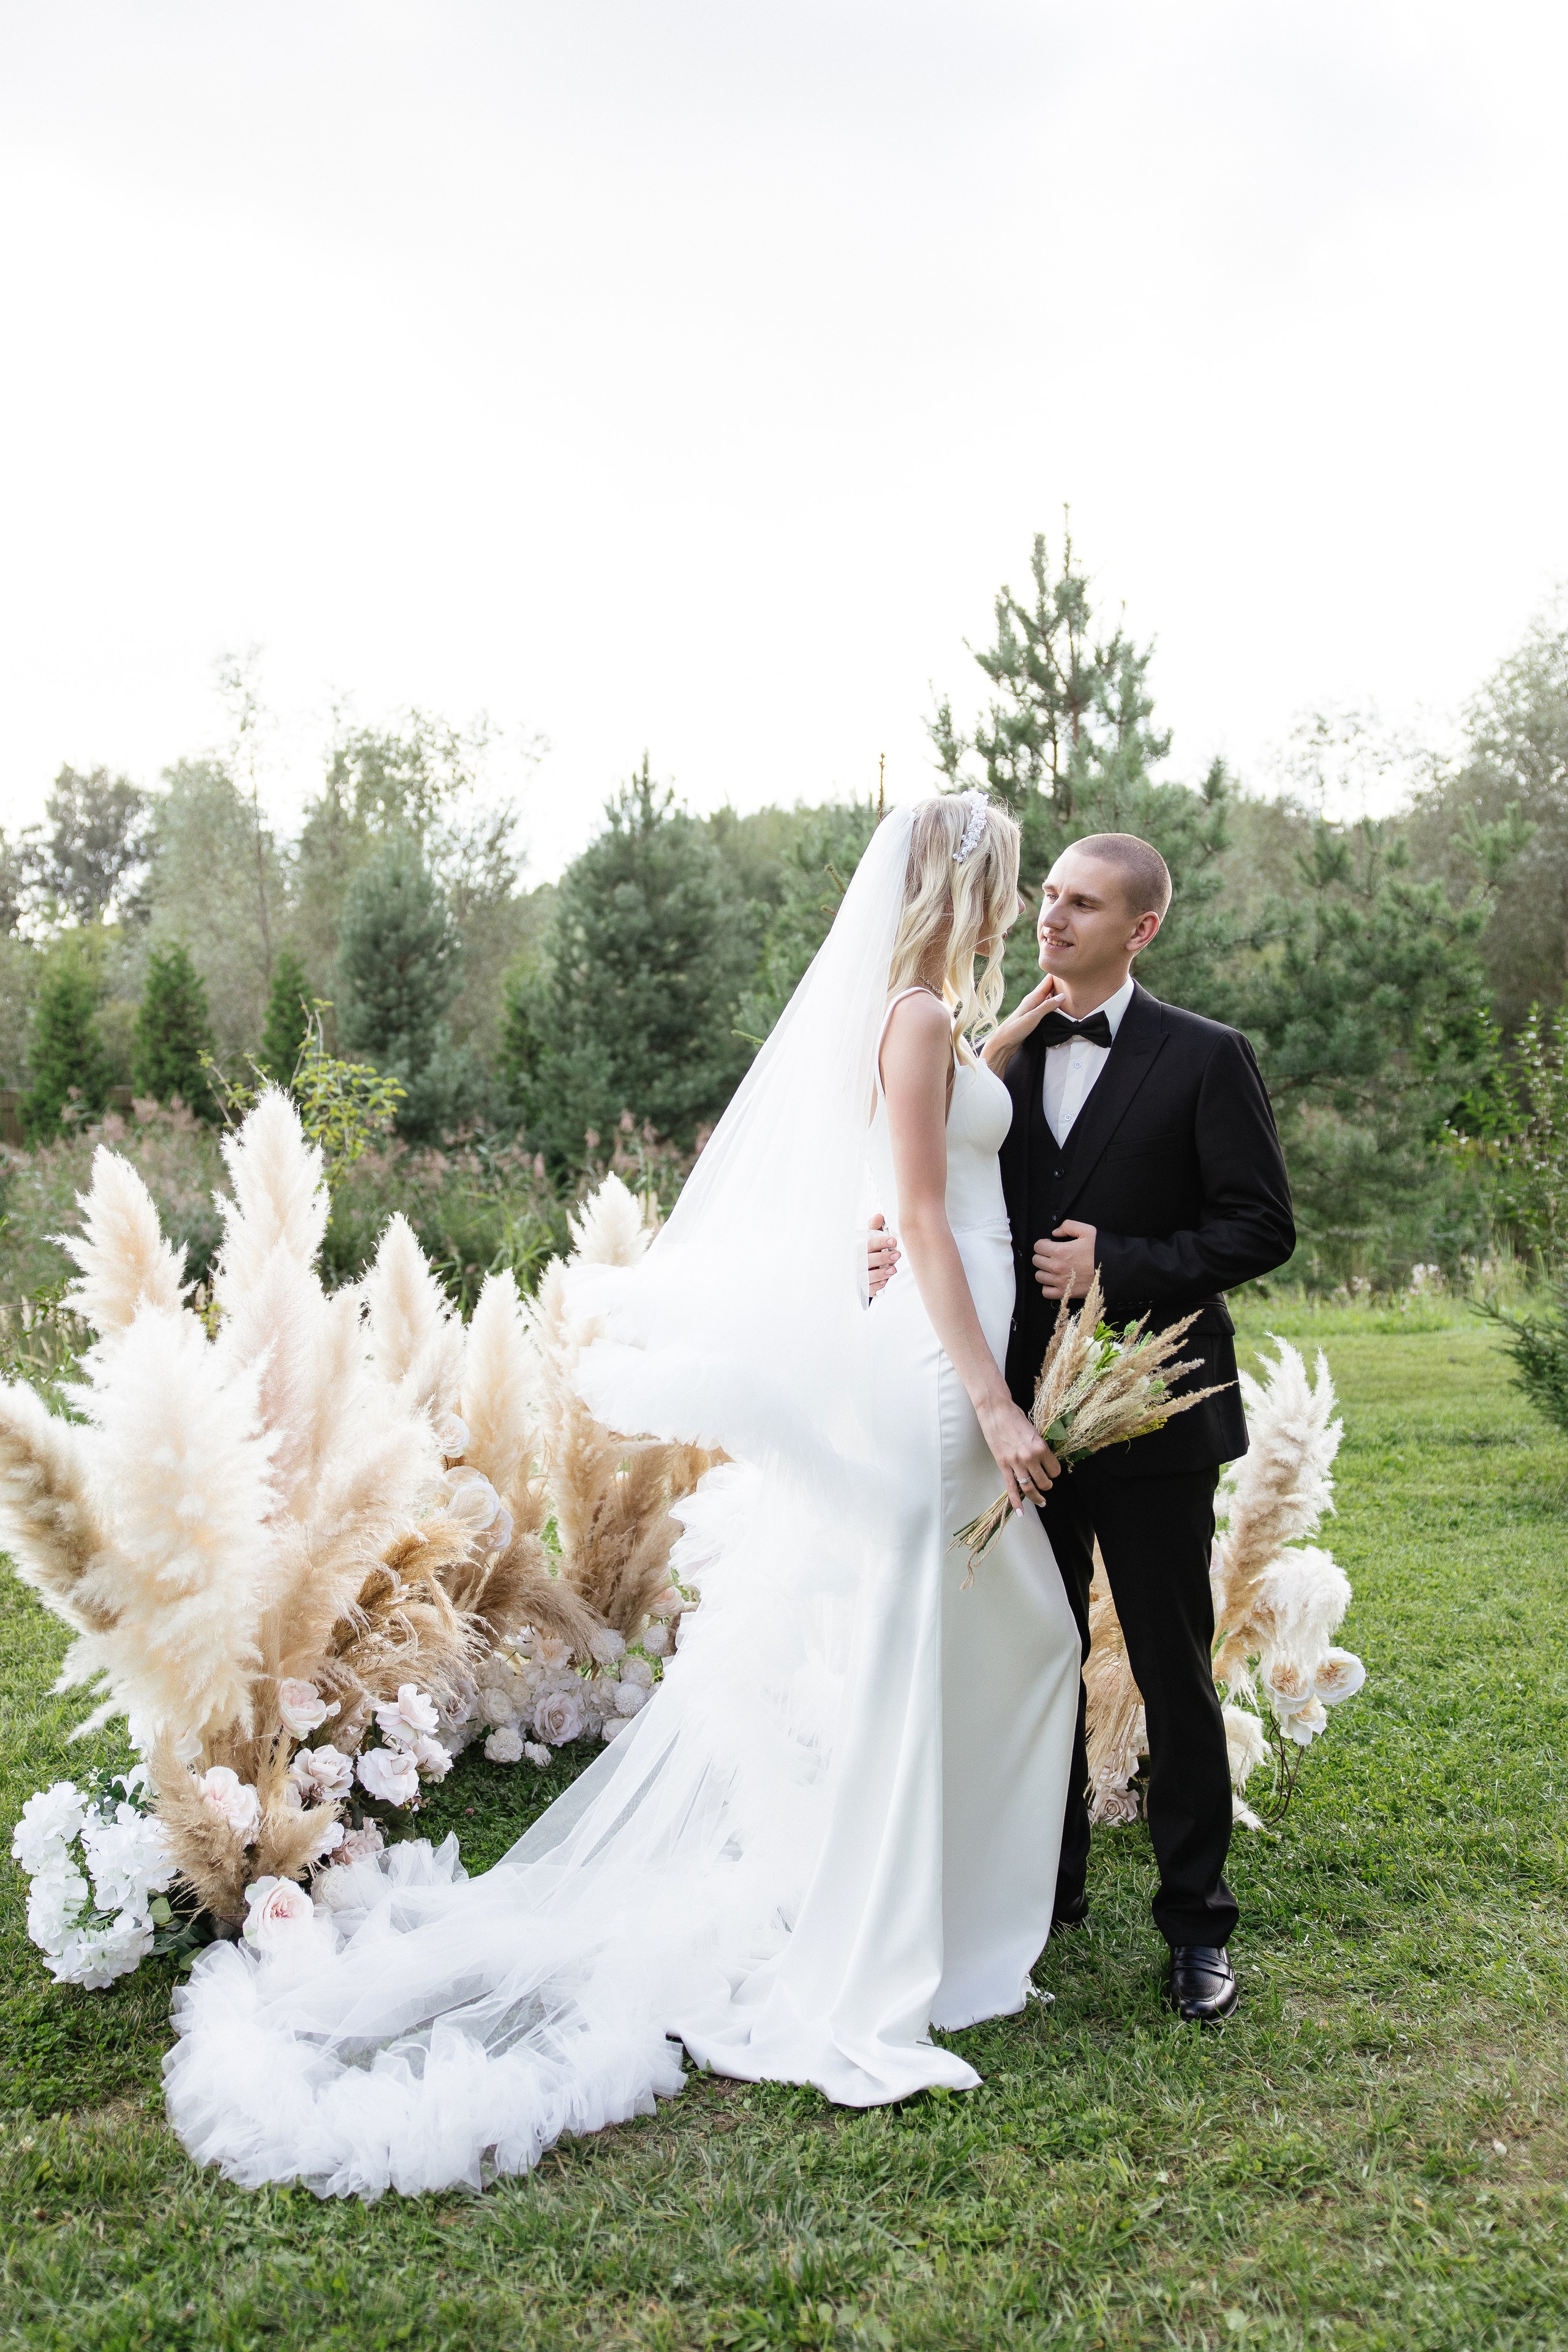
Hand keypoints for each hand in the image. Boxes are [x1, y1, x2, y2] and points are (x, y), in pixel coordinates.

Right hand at [868, 1212, 900, 1295]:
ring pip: (867, 1276)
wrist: (874, 1275)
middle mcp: (860, 1263)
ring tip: (893, 1270)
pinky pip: (869, 1289)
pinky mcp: (866, 1289)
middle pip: (867, 1260)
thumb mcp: (877, 1240)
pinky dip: (876, 1286)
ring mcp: (862, 1276)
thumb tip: (878, 1215)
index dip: (880, 1242)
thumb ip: (877, 1228)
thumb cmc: (877, 1253)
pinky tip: (885, 1283)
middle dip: (882, 1257)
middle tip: (897, 1255)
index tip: (893, 1241)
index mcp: (862, 1249)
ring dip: (880, 1273)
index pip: (868, 1244)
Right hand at [976, 1391, 1060, 1512]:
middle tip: (1046, 1484)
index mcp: (1041, 1447)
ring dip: (1036, 1497)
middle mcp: (1030, 1457)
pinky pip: (1011, 1488)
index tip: (1051, 1471)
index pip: (1055, 1470)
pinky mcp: (1003, 1465)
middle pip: (1044, 1482)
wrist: (995, 1410)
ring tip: (1041, 1502)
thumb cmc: (1015, 1416)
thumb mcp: (1034, 1431)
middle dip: (1047, 1485)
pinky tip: (1020, 1512)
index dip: (1054, 1472)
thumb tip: (1044, 1458)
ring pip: (1029, 1488)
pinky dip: (1016, 1502)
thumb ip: (1039, 1447)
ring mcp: (1015, 1463)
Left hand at [982, 974, 1065, 1072]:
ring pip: (1049, 997)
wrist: (1003, 1043)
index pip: (1047, 981)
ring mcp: (1033, 1008)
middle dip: (1060, 983)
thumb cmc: (1015, 1030)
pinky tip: (1061, 1006)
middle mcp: (1033, 1001)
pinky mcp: (1034, 1017)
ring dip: (1058, 993)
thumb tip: (1062, 996)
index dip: (1057, 974)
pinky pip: (1047, 1006)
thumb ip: (1047, 1006)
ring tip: (1072, 989)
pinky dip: (1054, 1004)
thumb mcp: (1032, 1017)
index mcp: (1032, 998)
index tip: (1069, 968)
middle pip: (1049, 988)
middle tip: (1075, 978)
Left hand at [1034, 1219, 1096, 1300]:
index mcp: (1060, 1251)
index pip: (1038, 1246)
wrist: (1114, 1271)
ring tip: (1055, 1268)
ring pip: (1039, 1276)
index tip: (1050, 1245)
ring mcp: (1059, 1281)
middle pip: (1036, 1260)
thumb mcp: (1088, 1231)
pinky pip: (1046, 1291)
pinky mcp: (1064, 1293)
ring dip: (1045, 1271)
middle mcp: (1057, 1267)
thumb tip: (1056, 1232)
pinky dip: (1048, 1287)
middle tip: (1053, 1256)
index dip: (1044, 1244)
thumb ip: (1069, 1226)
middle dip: (1043, 1256)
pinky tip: (1055, 1281)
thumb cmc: (1102, 1252)